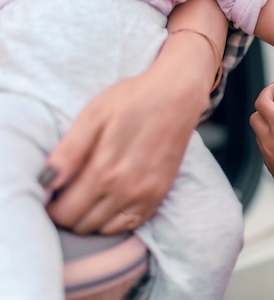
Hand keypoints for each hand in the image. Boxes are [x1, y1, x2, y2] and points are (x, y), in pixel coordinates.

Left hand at [40, 68, 205, 234]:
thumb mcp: (93, 116)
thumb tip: (45, 183)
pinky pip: (132, 224)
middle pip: (84, 225)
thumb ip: (68, 152)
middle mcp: (127, 190)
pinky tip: (109, 200)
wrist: (177, 96)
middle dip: (69, 214)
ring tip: (86, 197)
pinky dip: (115, 221)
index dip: (52, 207)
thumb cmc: (133, 100)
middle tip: (67, 192)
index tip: (50, 194)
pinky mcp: (161, 194)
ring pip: (106, 229)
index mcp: (105, 170)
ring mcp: (147, 195)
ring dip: (91, 219)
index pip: (66, 213)